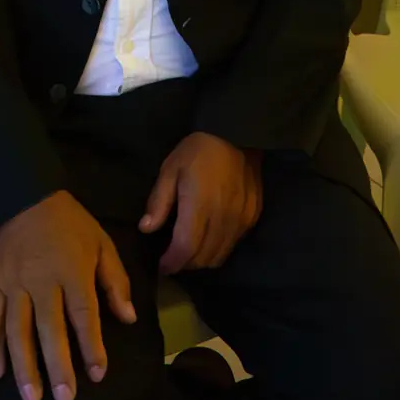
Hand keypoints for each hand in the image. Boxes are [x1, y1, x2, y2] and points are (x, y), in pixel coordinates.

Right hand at [0, 191, 135, 399]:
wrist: (25, 194)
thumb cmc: (69, 221)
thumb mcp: (101, 242)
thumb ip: (114, 280)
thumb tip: (127, 317)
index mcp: (72, 269)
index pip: (84, 314)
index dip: (92, 345)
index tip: (97, 373)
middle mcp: (42, 280)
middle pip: (49, 328)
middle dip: (58, 365)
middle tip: (64, 398)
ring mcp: (14, 283)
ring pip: (17, 330)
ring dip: (24, 365)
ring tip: (31, 395)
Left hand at [139, 132, 262, 274]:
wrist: (237, 134)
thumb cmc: (199, 149)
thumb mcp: (170, 168)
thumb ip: (159, 201)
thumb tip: (146, 228)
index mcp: (199, 206)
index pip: (186, 249)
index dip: (173, 262)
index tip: (162, 266)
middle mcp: (223, 218)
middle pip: (204, 258)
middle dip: (185, 264)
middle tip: (173, 258)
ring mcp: (241, 219)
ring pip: (220, 255)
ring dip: (203, 259)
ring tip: (190, 251)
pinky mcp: (253, 216)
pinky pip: (234, 244)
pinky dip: (219, 248)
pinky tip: (210, 237)